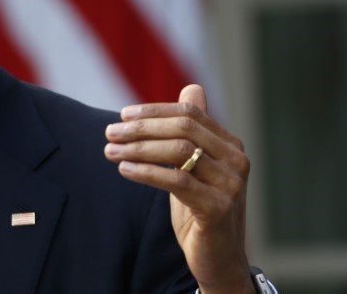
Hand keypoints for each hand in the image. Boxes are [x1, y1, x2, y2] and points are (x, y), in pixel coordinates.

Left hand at [104, 85, 252, 293]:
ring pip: (179, 152)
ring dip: (139, 148)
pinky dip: (146, 172)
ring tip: (110, 151)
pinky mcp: (219, 208)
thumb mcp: (194, 165)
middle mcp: (236, 159)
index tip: (123, 114)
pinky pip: (177, 181)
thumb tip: (192, 87)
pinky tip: (124, 170)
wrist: (218, 258)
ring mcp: (231, 184)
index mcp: (229, 144)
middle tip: (110, 132)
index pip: (189, 113)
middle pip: (183, 128)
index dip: (154, 111)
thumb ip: (192, 131)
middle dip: (142, 128)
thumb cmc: (201, 208)